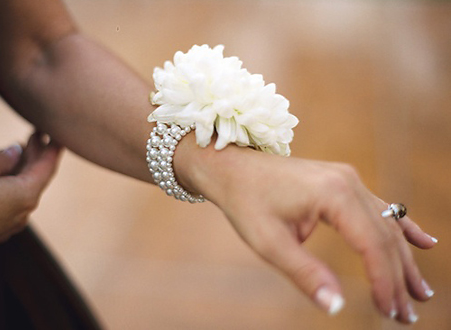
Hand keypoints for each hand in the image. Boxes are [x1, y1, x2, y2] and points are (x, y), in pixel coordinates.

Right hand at [0, 132, 61, 262]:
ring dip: (24, 170)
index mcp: (27, 194)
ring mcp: (11, 224)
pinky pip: (12, 202)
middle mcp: (25, 211)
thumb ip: (3, 158)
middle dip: (37, 156)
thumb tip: (16, 150)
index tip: (58, 135)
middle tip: (37, 135)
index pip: (48, 167)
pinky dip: (13, 185)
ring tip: (22, 149)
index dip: (53, 148)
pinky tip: (4, 175)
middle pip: (37, 178)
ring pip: (24, 191)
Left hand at [175, 136, 435, 323]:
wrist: (233, 168)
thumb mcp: (269, 243)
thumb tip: (335, 306)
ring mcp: (347, 179)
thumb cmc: (247, 203)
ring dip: (402, 258)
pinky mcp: (342, 181)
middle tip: (408, 315)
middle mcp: (348, 182)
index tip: (389, 312)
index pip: (371, 245)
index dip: (383, 281)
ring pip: (385, 223)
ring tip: (420, 291)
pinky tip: (424, 241)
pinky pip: (379, 207)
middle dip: (397, 276)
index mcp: (333, 195)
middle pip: (384, 235)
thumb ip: (304, 274)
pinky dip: (400, 227)